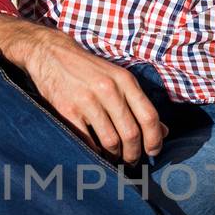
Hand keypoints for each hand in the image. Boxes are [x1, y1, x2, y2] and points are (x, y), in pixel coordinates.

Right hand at [20, 30, 168, 161]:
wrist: (51, 54)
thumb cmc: (88, 70)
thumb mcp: (118, 78)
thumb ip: (139, 104)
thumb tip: (163, 132)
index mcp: (125, 80)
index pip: (149, 116)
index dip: (154, 139)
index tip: (153, 152)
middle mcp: (109, 90)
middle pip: (131, 133)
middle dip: (133, 154)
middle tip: (131, 161)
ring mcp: (87, 101)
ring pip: (111, 141)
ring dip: (115, 156)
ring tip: (114, 158)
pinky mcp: (68, 111)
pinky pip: (87, 141)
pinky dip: (94, 152)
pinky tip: (96, 152)